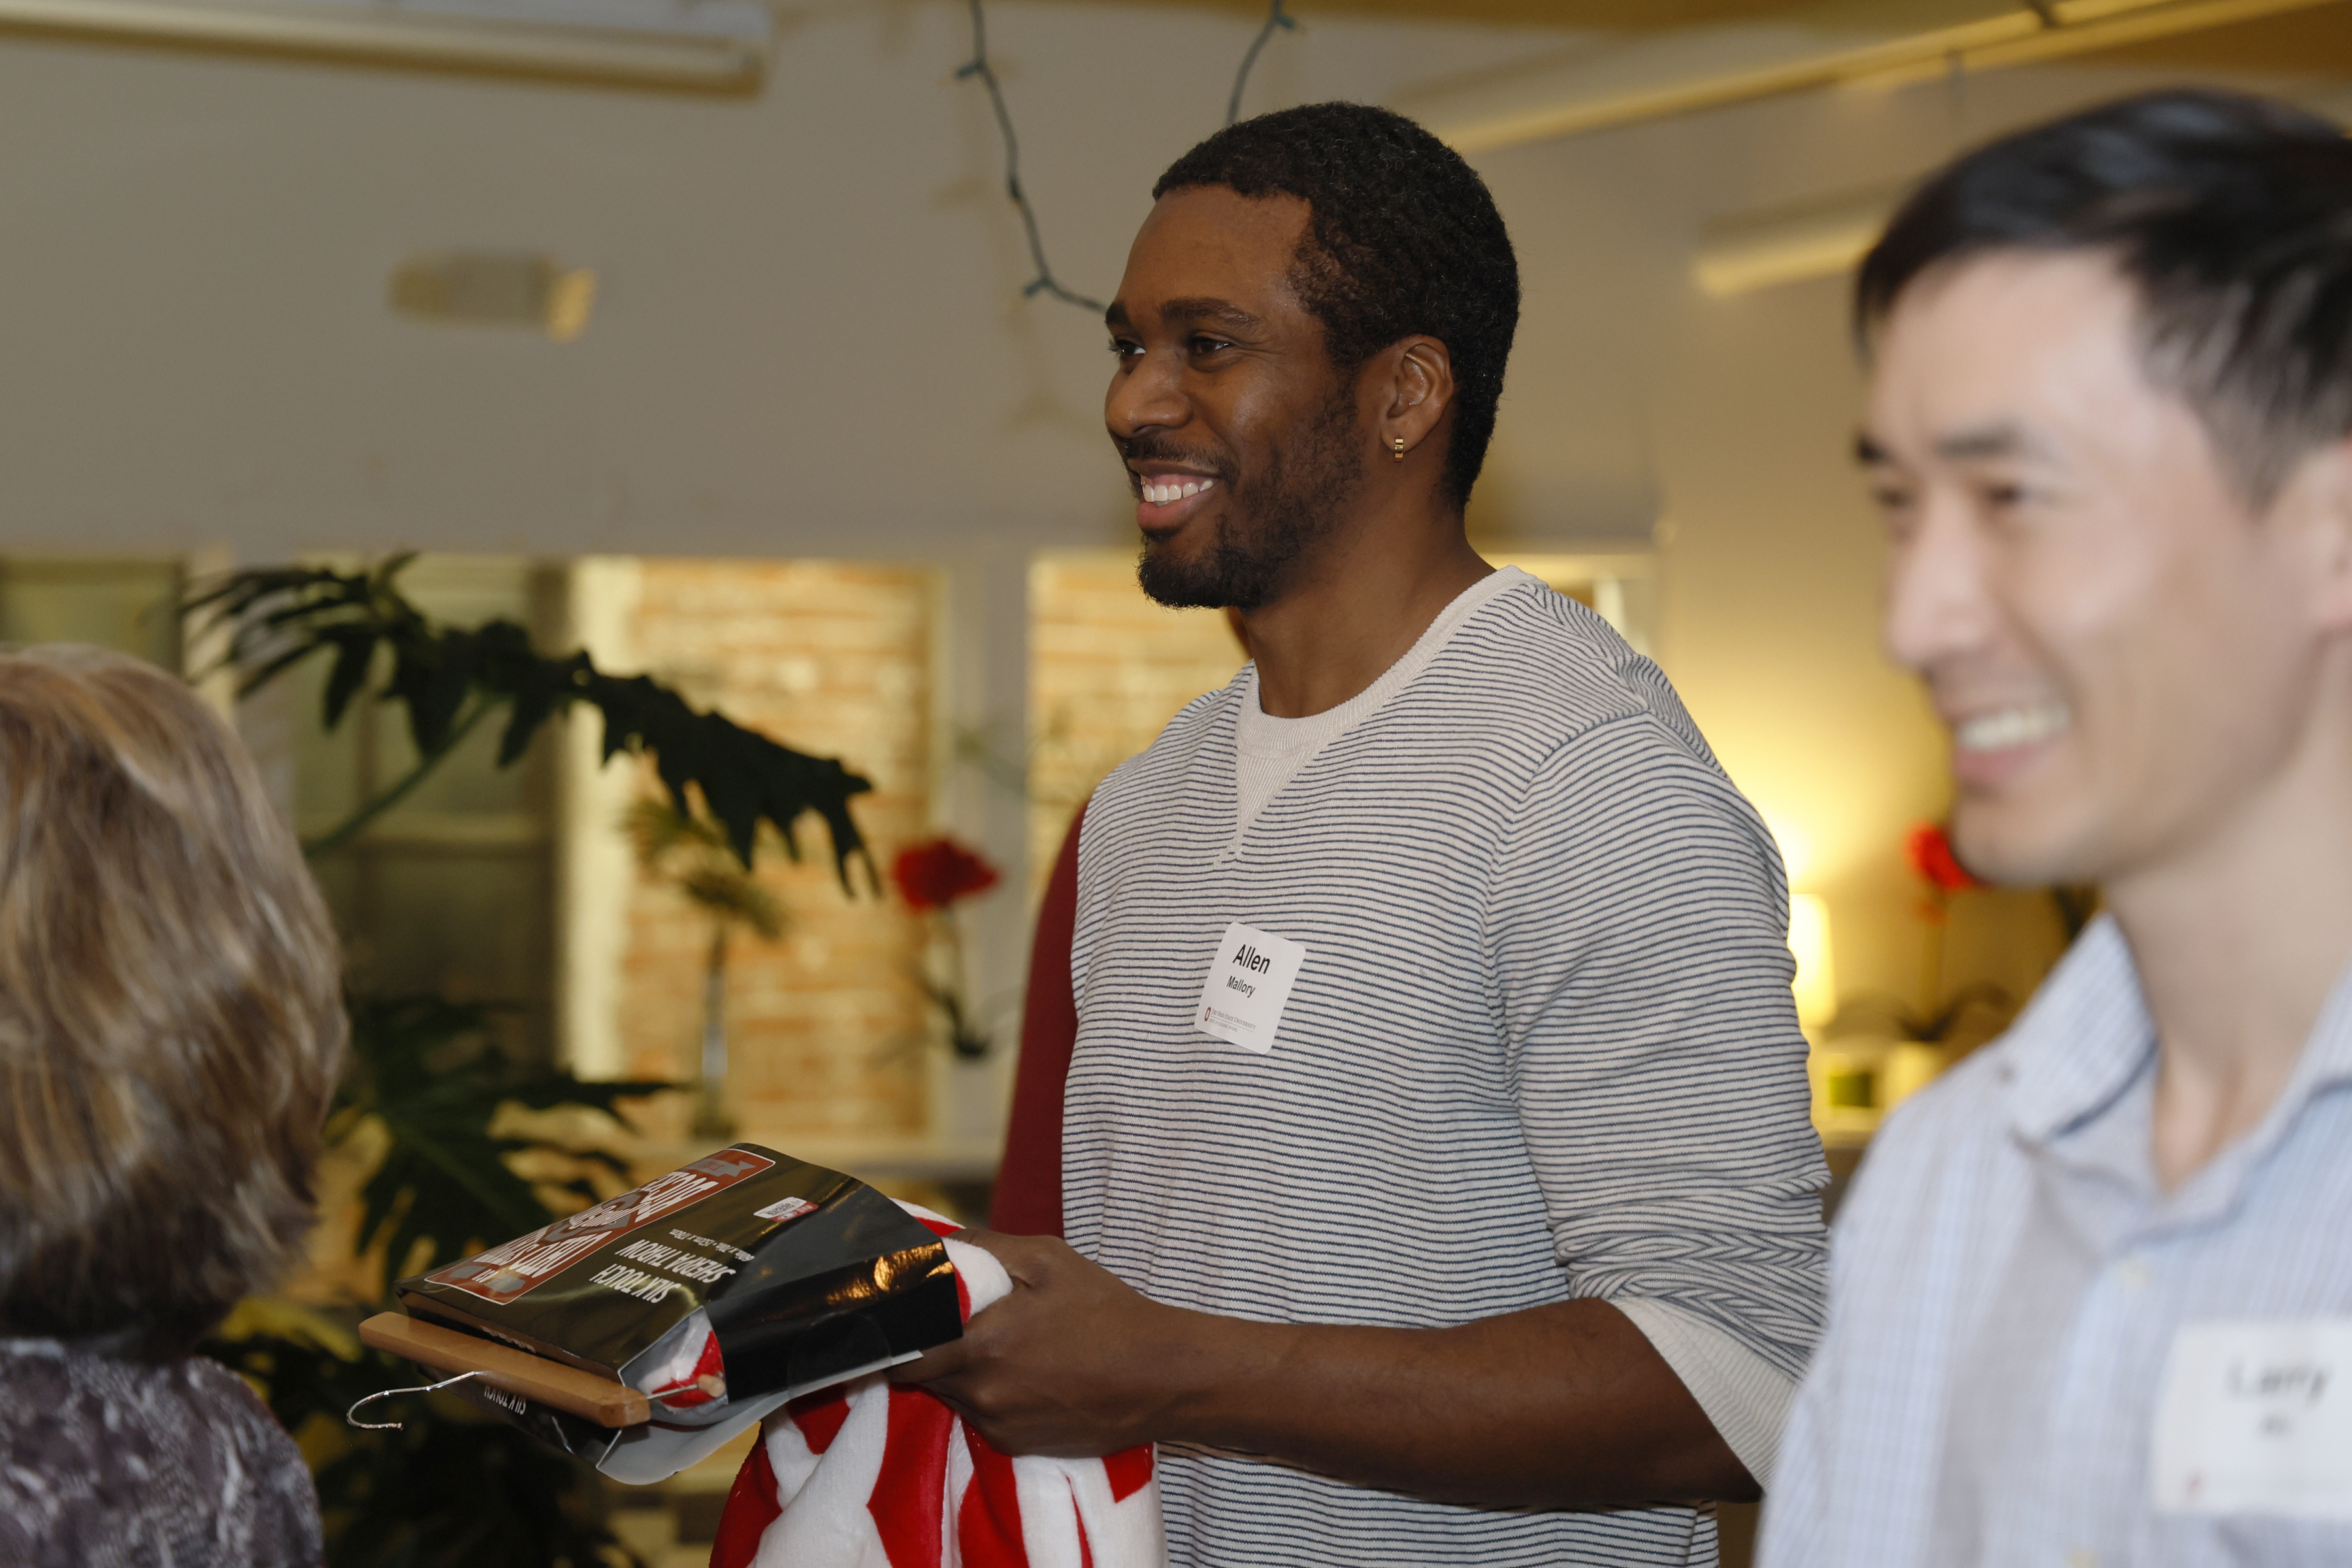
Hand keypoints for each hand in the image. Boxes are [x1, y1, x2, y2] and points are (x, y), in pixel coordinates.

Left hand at [887, 1230, 1216, 1457]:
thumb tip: (935, 1246)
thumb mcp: (1048, 1260)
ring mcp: (997, 1426)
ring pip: (949, 1395)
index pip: (901, 1353)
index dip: (896, 1330)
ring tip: (994, 1340)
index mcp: (981, 1348)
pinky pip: (979, 1415)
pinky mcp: (1014, 1445)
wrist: (1161, 1378)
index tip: (901, 1310)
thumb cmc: (1107, 1312)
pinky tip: (1019, 1369)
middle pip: (920, 1375)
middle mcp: (981, 1396)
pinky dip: (985, 1391)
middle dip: (924, 1347)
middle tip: (946, 1317)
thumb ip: (982, 1247)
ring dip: (955, 1369)